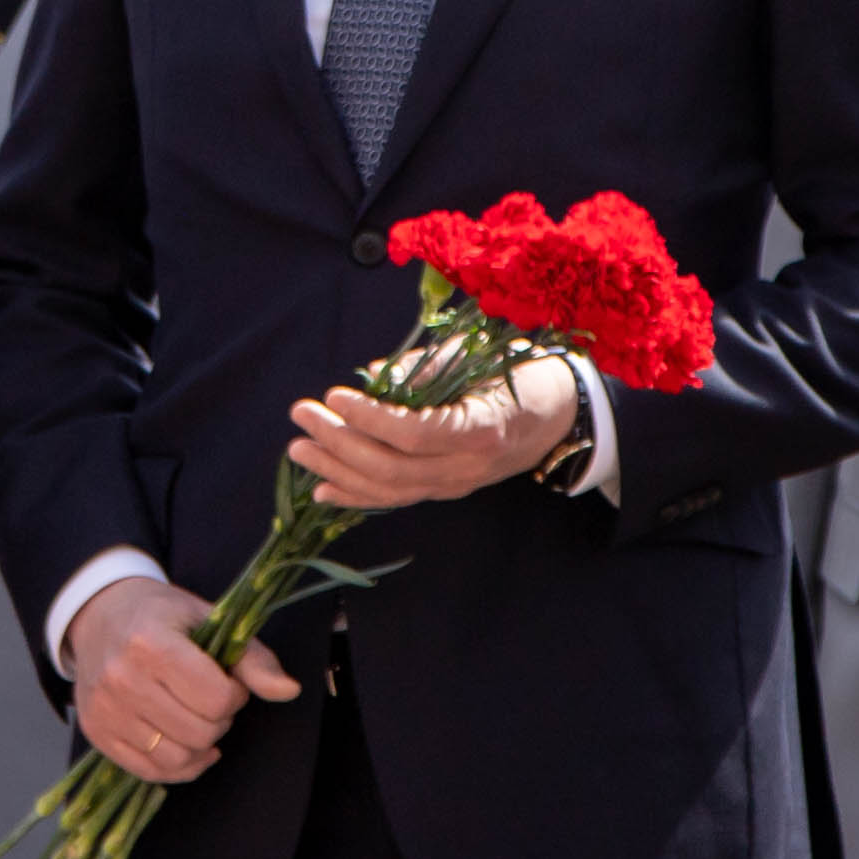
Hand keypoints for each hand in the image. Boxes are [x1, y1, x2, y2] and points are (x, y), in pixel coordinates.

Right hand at [68, 575, 298, 785]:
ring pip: (177, 758)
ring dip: (200, 745)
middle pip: (199, 732)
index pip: (216, 699)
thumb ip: (252, 658)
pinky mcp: (97, 733)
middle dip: (219, 720)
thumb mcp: (209, 620)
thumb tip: (290, 690)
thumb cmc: (162, 616)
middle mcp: (121, 680)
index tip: (228, 680)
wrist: (101, 615)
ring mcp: (105, 710)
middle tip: (211, 698)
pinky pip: (150, 772)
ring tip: (195, 717)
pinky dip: (178, 765)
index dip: (235, 694)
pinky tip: (185, 743)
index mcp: (150, 644)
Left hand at [288, 355, 580, 514]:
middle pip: (392, 466)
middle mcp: (468, 467)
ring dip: (337, 470)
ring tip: (299, 449)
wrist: (559, 415)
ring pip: (388, 489)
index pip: (415, 434)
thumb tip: (371, 380)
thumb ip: (424, 370)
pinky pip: (396, 499)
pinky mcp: (446, 491)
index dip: (370, 418)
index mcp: (482, 429)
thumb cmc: (519, 374)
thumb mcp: (478, 360)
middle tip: (302, 415)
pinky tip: (322, 488)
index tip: (336, 395)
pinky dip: (355, 495)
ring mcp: (457, 485)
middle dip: (339, 442)